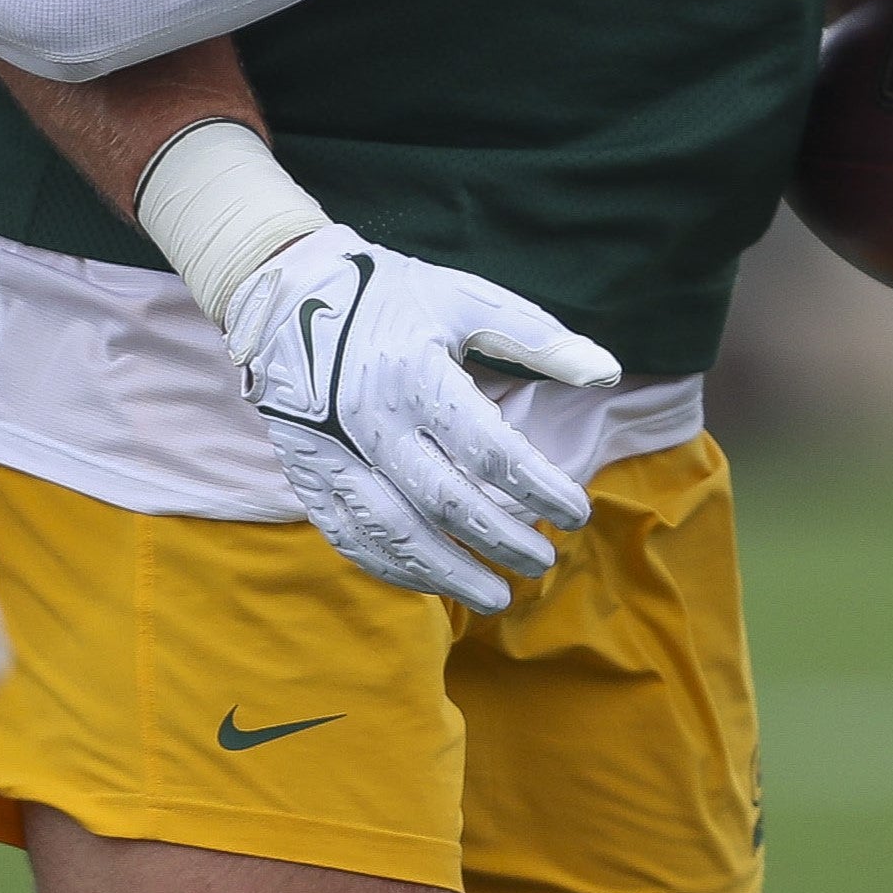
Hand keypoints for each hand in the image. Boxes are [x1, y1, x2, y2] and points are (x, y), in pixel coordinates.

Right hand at [224, 226, 621, 613]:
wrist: (285, 297)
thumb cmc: (394, 296)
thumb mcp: (468, 300)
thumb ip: (539, 339)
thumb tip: (607, 371)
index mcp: (415, 373)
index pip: (490, 449)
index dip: (539, 487)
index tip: (579, 512)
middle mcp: (368, 420)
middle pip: (444, 501)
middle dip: (500, 539)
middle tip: (545, 562)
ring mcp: (330, 454)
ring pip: (393, 532)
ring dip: (447, 573)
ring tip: (497, 596)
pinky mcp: (307, 475)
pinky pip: (349, 536)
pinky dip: (393, 567)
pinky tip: (433, 583)